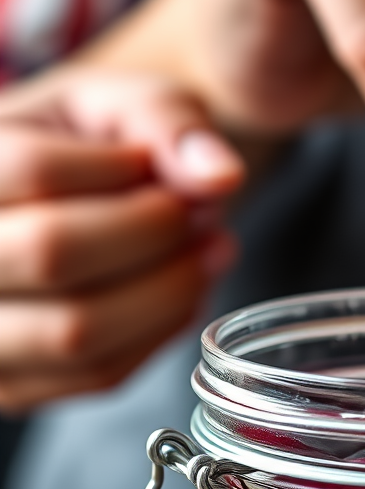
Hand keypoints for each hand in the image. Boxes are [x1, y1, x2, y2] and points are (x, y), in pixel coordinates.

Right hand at [0, 73, 244, 412]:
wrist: (78, 200)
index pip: (36, 173)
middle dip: (153, 236)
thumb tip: (221, 178)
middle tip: (201, 216)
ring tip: (208, 251)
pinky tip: (182, 291)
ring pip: (78, 331)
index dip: (124, 171)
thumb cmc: (97, 145)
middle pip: (53, 254)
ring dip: (168, 293)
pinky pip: (100, 374)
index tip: (163, 166)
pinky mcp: (15, 387)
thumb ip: (168, 123)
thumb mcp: (124, 101)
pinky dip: (159, 333)